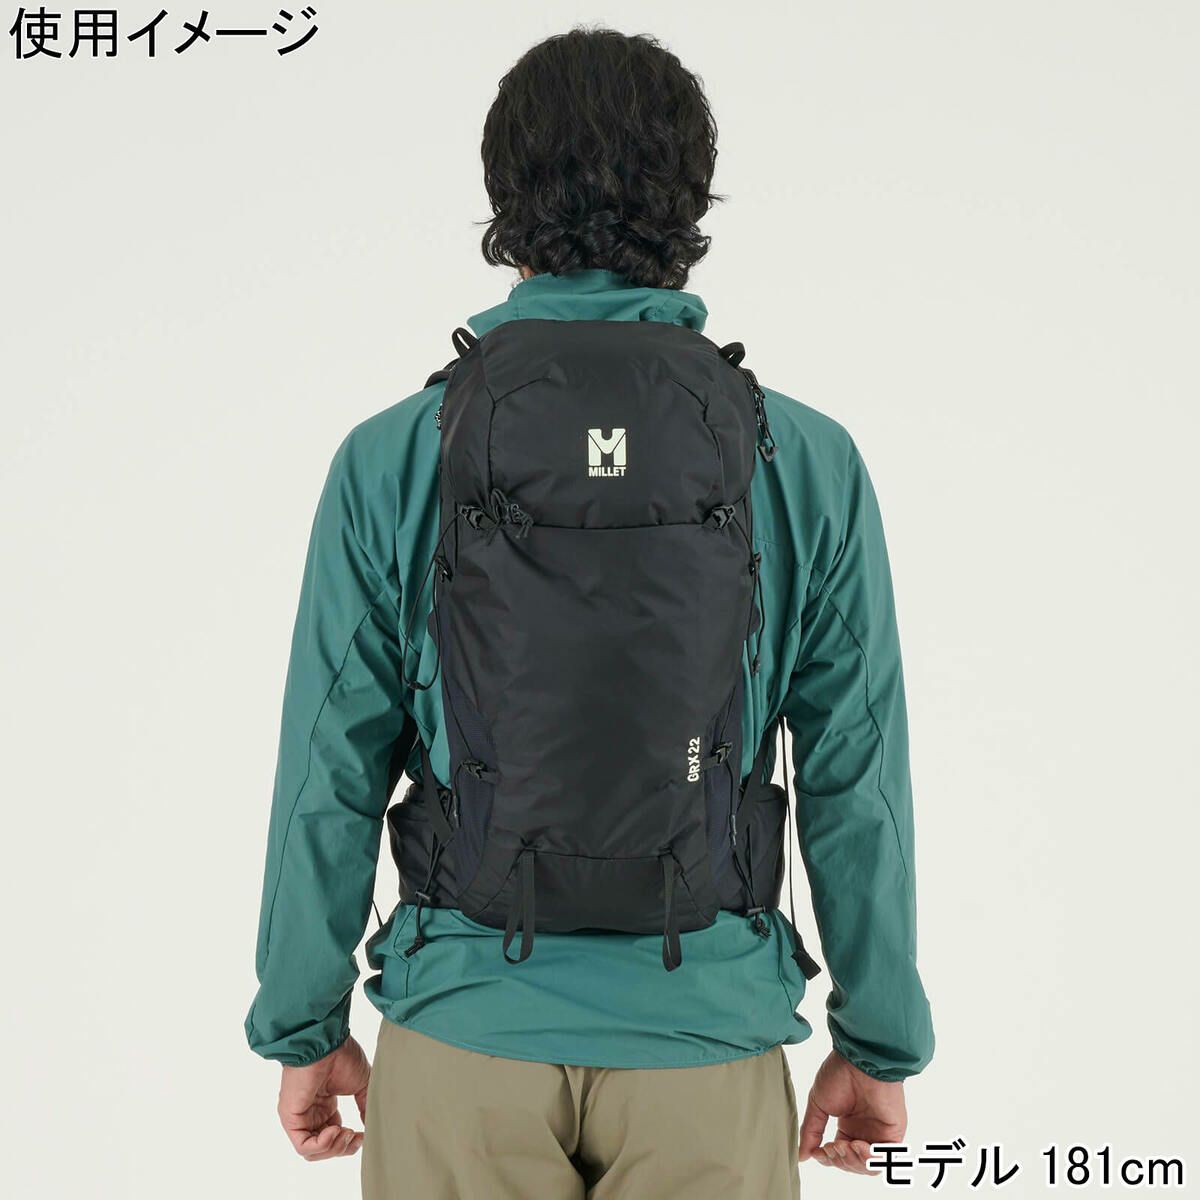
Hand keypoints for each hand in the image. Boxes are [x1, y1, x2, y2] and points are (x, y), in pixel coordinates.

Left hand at [277, 1036, 370, 1160]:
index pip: (333, 1134)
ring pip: (313, 1151)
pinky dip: (322, 1145)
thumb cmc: (342, 1055)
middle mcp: (310, 1112)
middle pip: (323, 1147)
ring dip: (334, 1148)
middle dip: (342, 1148)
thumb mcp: (361, 1083)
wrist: (326, 1042)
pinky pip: (303, 1145)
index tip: (363, 1134)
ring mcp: (299, 1116)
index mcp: (324, 1103)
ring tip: (347, 1133)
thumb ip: (366, 1106)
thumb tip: (371, 1127)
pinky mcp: (291, 1118)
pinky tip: (336, 1131)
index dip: (349, 1141)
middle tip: (356, 1137)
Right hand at [797, 1051, 905, 1175]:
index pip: (839, 1155)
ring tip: (842, 1145)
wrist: (859, 1060)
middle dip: (839, 1161)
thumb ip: (811, 1131)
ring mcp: (879, 1134)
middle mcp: (865, 1132)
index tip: (818, 1152)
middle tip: (830, 1147)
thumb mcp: (818, 1104)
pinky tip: (856, 1145)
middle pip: (853, 1164)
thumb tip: (801, 1155)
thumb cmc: (839, 1074)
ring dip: (852, 1162)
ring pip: (868, 1166)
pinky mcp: (893, 1134)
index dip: (828, 1159)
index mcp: (849, 1126)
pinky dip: (868, 1159)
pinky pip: (883, 1157)